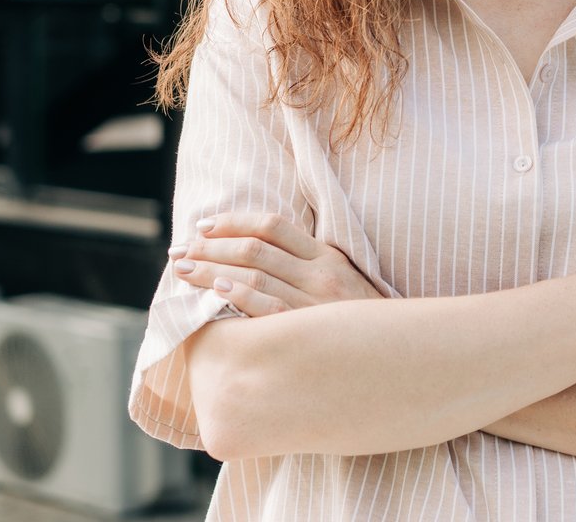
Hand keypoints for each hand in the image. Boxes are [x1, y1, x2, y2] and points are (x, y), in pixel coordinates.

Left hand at [168, 212, 382, 316]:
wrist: (395, 353)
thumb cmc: (360, 318)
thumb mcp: (343, 278)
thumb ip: (307, 263)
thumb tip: (256, 251)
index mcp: (327, 255)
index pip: (273, 226)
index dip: (233, 222)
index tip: (203, 226)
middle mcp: (321, 274)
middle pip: (255, 249)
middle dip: (210, 247)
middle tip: (179, 250)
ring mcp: (315, 303)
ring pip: (254, 276)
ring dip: (212, 270)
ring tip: (184, 270)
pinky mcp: (309, 331)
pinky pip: (266, 310)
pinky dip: (239, 297)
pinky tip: (214, 292)